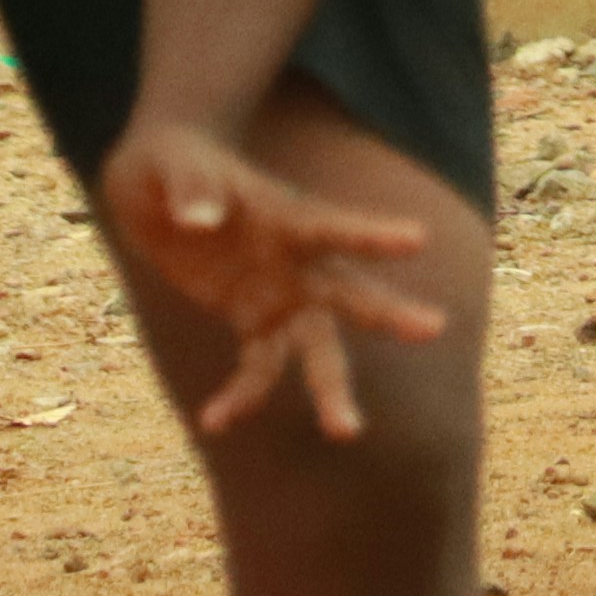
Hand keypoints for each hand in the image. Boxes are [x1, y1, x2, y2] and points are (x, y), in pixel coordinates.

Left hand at [99, 119, 444, 440]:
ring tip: (346, 431)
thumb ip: (190, 187)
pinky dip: (239, 399)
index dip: (372, 234)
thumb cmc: (173, 163)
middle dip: (389, 313)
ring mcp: (281, 297)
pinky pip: (256, 370)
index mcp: (286, 215)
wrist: (160, 189)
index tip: (419, 238)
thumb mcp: (170, 164)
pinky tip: (212, 421)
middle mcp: (297, 261)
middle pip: (349, 293)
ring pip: (318, 348)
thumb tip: (199, 220)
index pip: (333, 226)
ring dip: (330, 389)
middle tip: (434, 328)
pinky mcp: (253, 323)